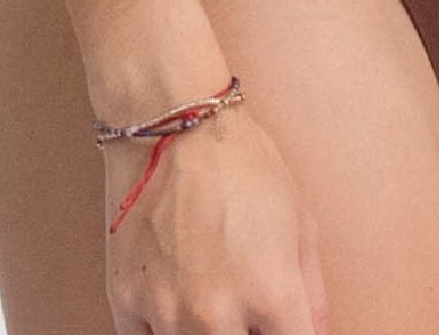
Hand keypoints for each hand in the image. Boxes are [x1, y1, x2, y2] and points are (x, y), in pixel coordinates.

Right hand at [103, 101, 328, 333]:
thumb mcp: (299, 221)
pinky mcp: (125, 302)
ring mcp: (168, 312)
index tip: (280, 326)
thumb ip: (313, 294)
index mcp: (272, 294)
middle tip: (245, 311)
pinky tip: (174, 300)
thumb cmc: (242, 163)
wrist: (175, 124)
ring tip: (210, 296)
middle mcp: (219, 314)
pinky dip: (162, 331)